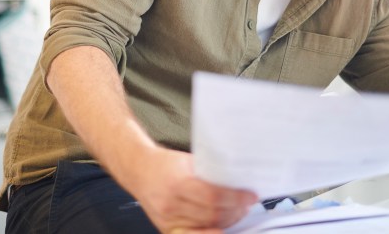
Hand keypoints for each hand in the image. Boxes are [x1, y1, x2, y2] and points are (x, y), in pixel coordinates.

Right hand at [123, 147, 257, 232]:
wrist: (139, 170)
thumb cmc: (164, 164)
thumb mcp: (188, 161)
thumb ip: (209, 172)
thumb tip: (236, 179)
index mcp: (178, 182)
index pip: (213, 196)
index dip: (236, 198)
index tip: (250, 196)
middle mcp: (171, 204)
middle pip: (212, 215)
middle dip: (235, 211)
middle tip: (246, 204)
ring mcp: (168, 220)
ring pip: (206, 227)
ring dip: (227, 222)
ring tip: (237, 213)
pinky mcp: (167, 229)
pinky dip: (212, 232)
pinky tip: (222, 228)